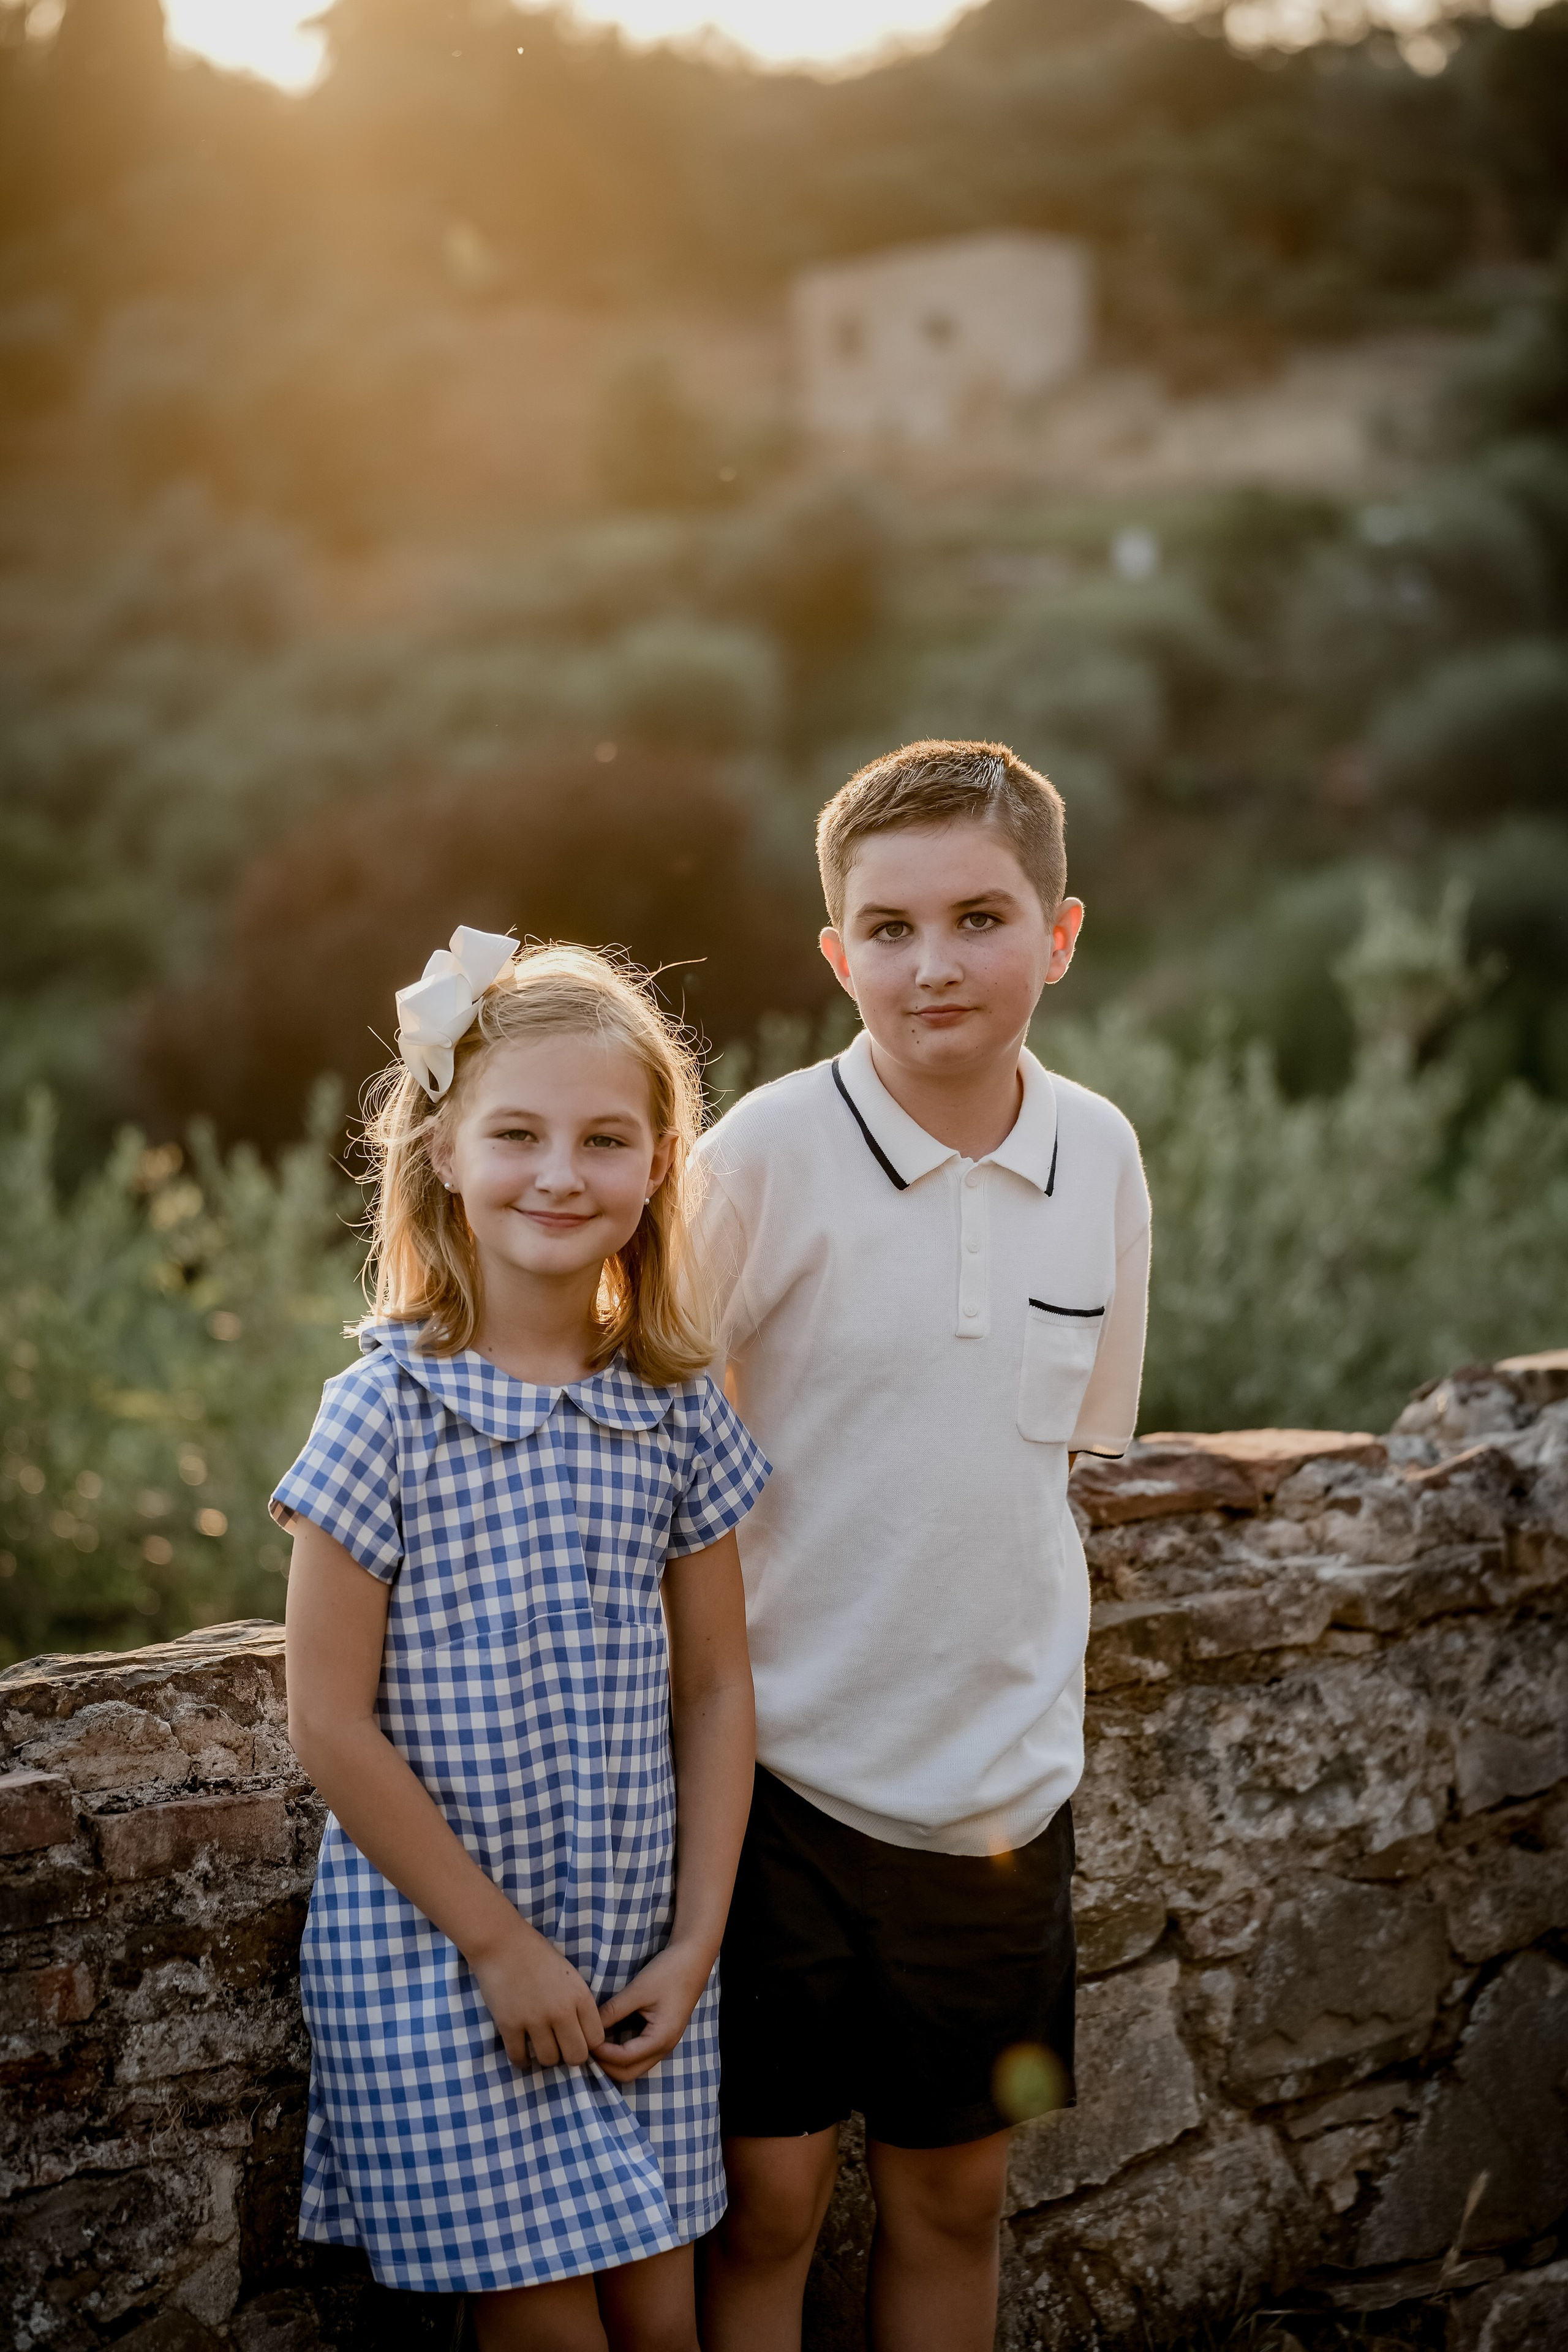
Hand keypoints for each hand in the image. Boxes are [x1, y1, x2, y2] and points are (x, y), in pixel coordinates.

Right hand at [470, 1919, 606, 2069]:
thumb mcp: (569, 1975)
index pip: (596, 2039)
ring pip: (549, 2060)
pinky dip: (521, 2060)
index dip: (588, 2043)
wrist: (502, 1942)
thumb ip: (577, 2003)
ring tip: (540, 2047)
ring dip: (545, 2057)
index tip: (578, 2040)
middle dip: (569, 2056)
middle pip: (576, 2056)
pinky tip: (521, 2052)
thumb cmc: (537, 1955)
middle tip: (560, 2048)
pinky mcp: (510, 2025)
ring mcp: (535, 2020)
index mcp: (580, 1996)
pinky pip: (519, 2057)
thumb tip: (583, 2034)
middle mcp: (561, 2011)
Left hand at [595, 1941, 713, 2083]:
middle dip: (605, 2065)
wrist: (693, 1959)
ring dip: (612, 2062)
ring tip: (594, 2045)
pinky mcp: (662, 2035)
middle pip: (628, 2073)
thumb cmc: (669, 1972)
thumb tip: (589, 2026)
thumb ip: (613, 2011)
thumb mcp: (638, 1990)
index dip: (601, 2053)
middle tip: (586, 2047)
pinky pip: (639, 2055)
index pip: (624, 2059)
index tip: (585, 2041)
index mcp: (661, 2038)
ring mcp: (665, 2044)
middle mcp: (664, 2048)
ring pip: (634, 2067)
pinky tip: (608, 2039)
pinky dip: (621, 2054)